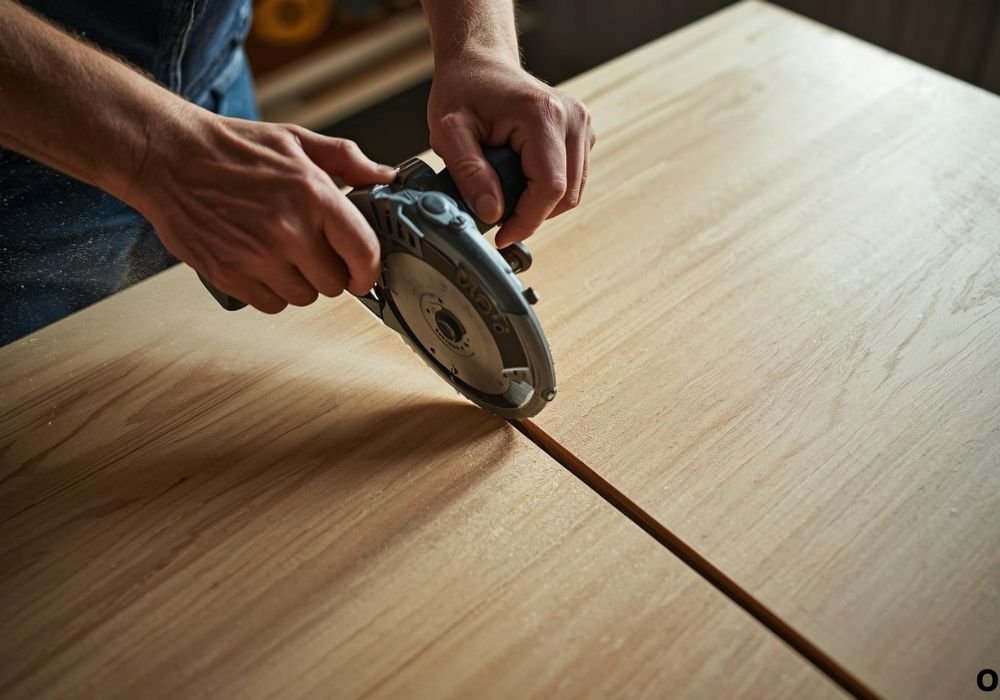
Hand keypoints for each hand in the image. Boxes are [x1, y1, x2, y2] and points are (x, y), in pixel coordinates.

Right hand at [131, 109, 395, 312]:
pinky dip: (270, 291)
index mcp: (313, 194)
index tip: (365, 274)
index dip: (369, 271)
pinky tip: (260, 264)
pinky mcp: (229, 274)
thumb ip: (346, 159)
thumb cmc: (232, 148)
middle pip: (334, 284)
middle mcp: (288, 230)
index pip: (364, 252)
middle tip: (313, 252)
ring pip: (303, 298)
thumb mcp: (296, 141)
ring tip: (282, 254)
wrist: (168, 156)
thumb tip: (384, 175)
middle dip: (330, 272)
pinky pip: (270, 304)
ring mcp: (257, 256)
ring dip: (299, 283)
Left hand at [427, 52, 595, 247]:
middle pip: (567, 195)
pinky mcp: (582, 133)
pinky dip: (548, 191)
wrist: (479, 62)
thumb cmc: (463, 91)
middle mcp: (572, 118)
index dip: (527, 220)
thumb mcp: (448, 132)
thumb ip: (468, 173)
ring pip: (573, 192)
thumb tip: (492, 213)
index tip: (500, 235)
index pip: (550, 188)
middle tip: (497, 217)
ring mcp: (582, 125)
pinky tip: (520, 181)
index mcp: (543, 115)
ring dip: (540, 205)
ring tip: (505, 196)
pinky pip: (573, 179)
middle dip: (532, 215)